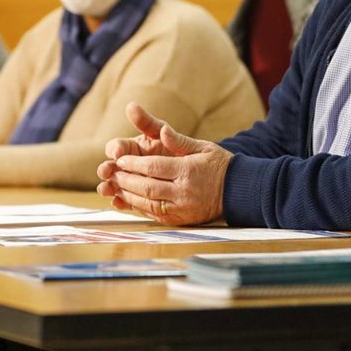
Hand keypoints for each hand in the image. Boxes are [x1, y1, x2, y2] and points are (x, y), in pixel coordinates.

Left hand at [96, 104, 229, 224]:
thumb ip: (178, 140)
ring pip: (148, 203)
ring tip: (116, 186)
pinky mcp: (181, 220)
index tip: (120, 159)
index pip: (153, 167)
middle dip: (125, 179)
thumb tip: (162, 130)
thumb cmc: (219, 165)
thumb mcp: (202, 147)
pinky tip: (129, 200)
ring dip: (128, 195)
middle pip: (146, 187)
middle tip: (112, 173)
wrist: (239, 191)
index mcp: (188, 170)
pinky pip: (155, 215)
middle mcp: (184, 191)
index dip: (133, 164)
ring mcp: (182, 208)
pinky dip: (139, 207)